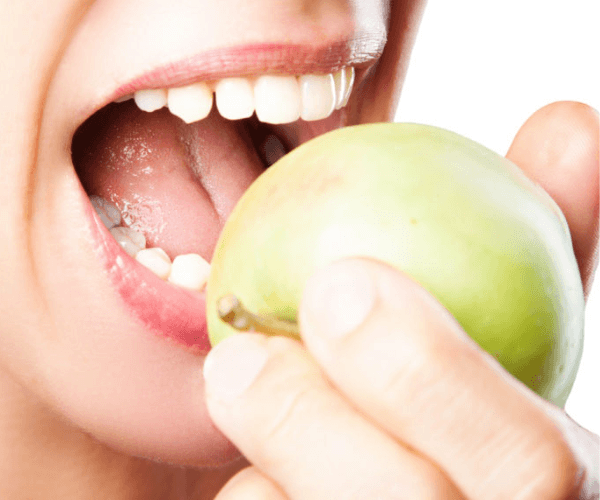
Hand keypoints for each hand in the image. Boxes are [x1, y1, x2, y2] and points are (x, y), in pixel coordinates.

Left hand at [203, 102, 598, 498]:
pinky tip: (259, 460)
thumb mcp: (513, 331)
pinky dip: (254, 489)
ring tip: (241, 392)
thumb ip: (540, 252)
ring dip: (267, 461)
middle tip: (238, 359)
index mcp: (548, 492)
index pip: (532, 467)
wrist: (420, 476)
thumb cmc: (477, 398)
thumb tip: (570, 123)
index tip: (341, 281)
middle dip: (310, 422)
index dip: (432, 374)